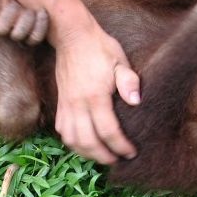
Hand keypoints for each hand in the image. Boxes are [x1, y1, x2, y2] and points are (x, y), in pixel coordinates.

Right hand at [53, 19, 139, 164]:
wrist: (72, 36)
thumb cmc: (99, 47)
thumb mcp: (120, 60)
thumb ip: (128, 81)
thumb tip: (136, 101)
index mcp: (95, 95)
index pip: (108, 131)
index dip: (120, 146)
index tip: (131, 152)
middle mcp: (77, 104)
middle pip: (88, 141)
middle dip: (104, 156)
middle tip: (118, 160)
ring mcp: (66, 104)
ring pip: (72, 140)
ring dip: (87, 153)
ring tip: (102, 156)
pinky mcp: (60, 103)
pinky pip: (62, 130)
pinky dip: (73, 143)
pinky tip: (85, 144)